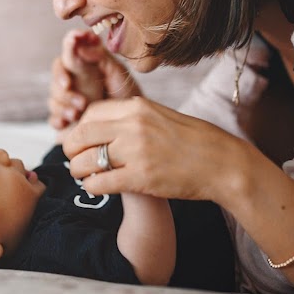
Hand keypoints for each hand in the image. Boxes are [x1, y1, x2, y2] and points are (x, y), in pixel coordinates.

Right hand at [48, 29, 141, 131]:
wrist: (133, 123)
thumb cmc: (127, 94)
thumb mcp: (119, 72)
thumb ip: (101, 56)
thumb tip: (81, 44)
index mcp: (84, 65)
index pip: (68, 53)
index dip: (68, 47)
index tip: (74, 44)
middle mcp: (74, 81)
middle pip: (56, 76)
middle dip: (61, 82)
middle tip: (71, 89)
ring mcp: (69, 101)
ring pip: (53, 98)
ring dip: (63, 104)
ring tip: (80, 110)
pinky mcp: (67, 120)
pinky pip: (53, 119)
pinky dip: (58, 120)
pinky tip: (67, 122)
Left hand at [63, 96, 248, 201]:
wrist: (223, 163)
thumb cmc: (195, 141)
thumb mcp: (161, 116)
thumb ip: (133, 117)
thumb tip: (103, 125)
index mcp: (137, 106)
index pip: (90, 113)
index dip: (80, 128)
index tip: (81, 141)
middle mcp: (133, 125)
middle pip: (81, 135)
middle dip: (71, 149)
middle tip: (74, 160)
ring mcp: (136, 151)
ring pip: (84, 160)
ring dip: (78, 170)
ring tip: (85, 175)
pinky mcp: (140, 177)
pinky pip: (100, 182)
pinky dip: (92, 186)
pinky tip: (97, 187)